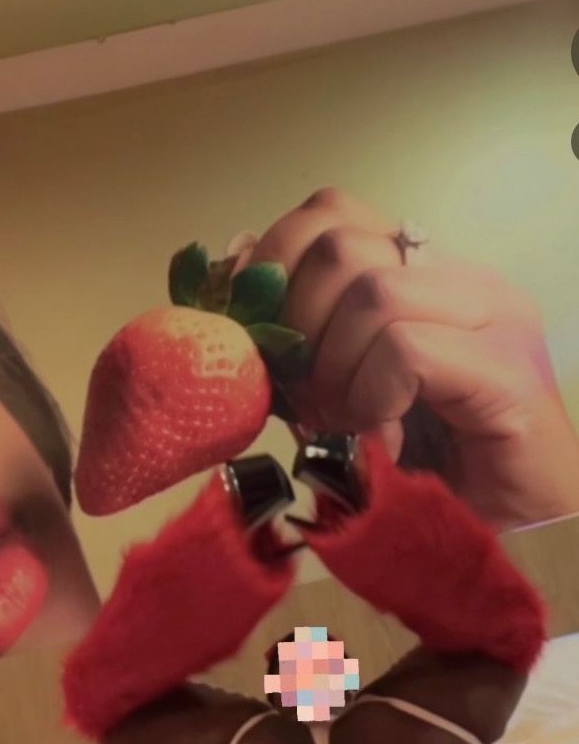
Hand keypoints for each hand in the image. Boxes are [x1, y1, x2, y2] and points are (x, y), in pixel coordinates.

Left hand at [231, 188, 578, 529]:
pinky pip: (405, 350)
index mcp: (424, 273)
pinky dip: (373, 401)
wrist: (511, 531)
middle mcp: (464, 278)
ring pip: (373, 293)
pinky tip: (384, 440)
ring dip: (337, 373)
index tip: (260, 334)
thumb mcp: (339, 388)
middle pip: (342, 246)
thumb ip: (300, 337)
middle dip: (299, 328)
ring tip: (348, 425)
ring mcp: (495, 316)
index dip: (276, 263)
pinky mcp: (508, 369)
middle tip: (309, 400)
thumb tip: (233, 273)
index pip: (334, 212)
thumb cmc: (422, 465)